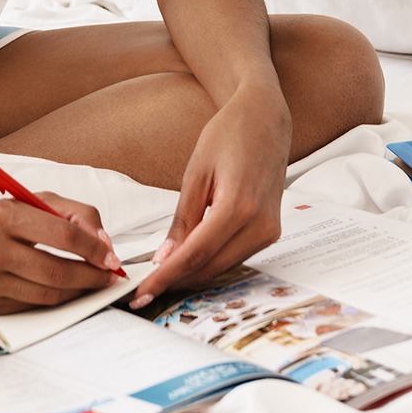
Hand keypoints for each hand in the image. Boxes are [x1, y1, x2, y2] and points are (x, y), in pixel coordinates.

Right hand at [0, 189, 126, 313]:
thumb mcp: (33, 199)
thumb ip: (75, 213)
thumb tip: (104, 244)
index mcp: (3, 216)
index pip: (62, 235)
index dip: (94, 248)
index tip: (111, 256)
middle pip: (57, 272)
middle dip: (92, 276)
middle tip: (108, 274)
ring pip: (48, 296)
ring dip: (79, 292)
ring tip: (92, 281)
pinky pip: (33, 307)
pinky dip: (55, 300)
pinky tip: (66, 290)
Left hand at [131, 86, 289, 307]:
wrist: (266, 119)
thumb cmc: (230, 135)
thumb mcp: (197, 173)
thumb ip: (183, 220)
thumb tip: (164, 258)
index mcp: (238, 207)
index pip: (195, 255)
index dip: (165, 277)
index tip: (141, 292)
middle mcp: (259, 225)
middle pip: (209, 267)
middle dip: (175, 281)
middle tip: (143, 290)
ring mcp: (269, 231)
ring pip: (222, 266)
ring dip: (191, 274)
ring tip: (160, 276)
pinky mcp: (270, 231)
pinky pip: (234, 256)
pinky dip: (209, 261)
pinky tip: (187, 259)